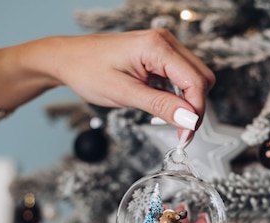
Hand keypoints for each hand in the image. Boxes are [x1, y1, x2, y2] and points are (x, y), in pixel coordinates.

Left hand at [0, 29, 214, 139]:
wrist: (67, 58)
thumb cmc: (87, 70)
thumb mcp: (124, 93)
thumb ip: (161, 106)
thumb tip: (190, 119)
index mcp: (156, 46)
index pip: (195, 81)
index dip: (196, 112)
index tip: (186, 135)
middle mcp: (165, 41)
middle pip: (202, 78)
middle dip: (196, 108)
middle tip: (182, 132)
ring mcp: (164, 46)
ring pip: (195, 77)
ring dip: (188, 102)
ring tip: (171, 120)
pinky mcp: (160, 54)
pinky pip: (182, 76)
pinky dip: (179, 94)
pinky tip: (164, 105)